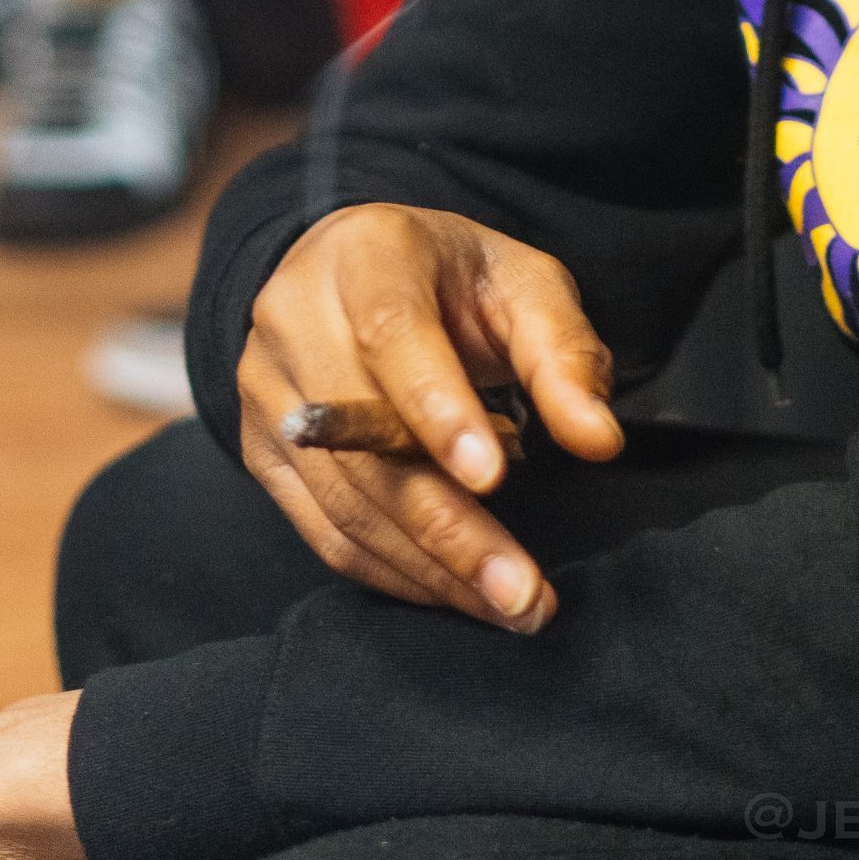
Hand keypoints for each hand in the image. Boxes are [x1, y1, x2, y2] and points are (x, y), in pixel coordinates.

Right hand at [239, 202, 621, 633]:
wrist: (359, 271)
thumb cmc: (453, 280)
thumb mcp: (523, 283)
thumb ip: (561, 354)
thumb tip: (598, 440)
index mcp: (363, 255)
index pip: (389, 333)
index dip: (436, 407)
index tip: (493, 477)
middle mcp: (294, 318)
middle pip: (362, 440)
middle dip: (447, 524)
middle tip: (523, 590)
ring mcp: (267, 390)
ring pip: (344, 499)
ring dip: (430, 566)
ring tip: (509, 604)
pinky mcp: (260, 451)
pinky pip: (324, 531)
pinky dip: (394, 573)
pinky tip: (456, 592)